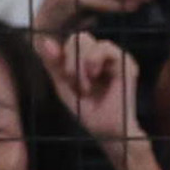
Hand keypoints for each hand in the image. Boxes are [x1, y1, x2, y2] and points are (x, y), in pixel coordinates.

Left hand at [37, 29, 142, 156]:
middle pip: (76, 38)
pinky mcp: (125, 61)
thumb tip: (44, 41)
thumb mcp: (64, 89)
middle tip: (76, 85)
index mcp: (84, 61)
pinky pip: (105, 46)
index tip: (61, 72)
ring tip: (86, 86)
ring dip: (80, 63)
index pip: (68, 43)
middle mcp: (98, 56)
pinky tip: (96, 75)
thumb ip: (53, 65)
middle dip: (71, 61)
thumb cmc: (89, 114)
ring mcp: (111, 57)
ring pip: (85, 39)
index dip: (60, 54)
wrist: (108, 132)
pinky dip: (95, 59)